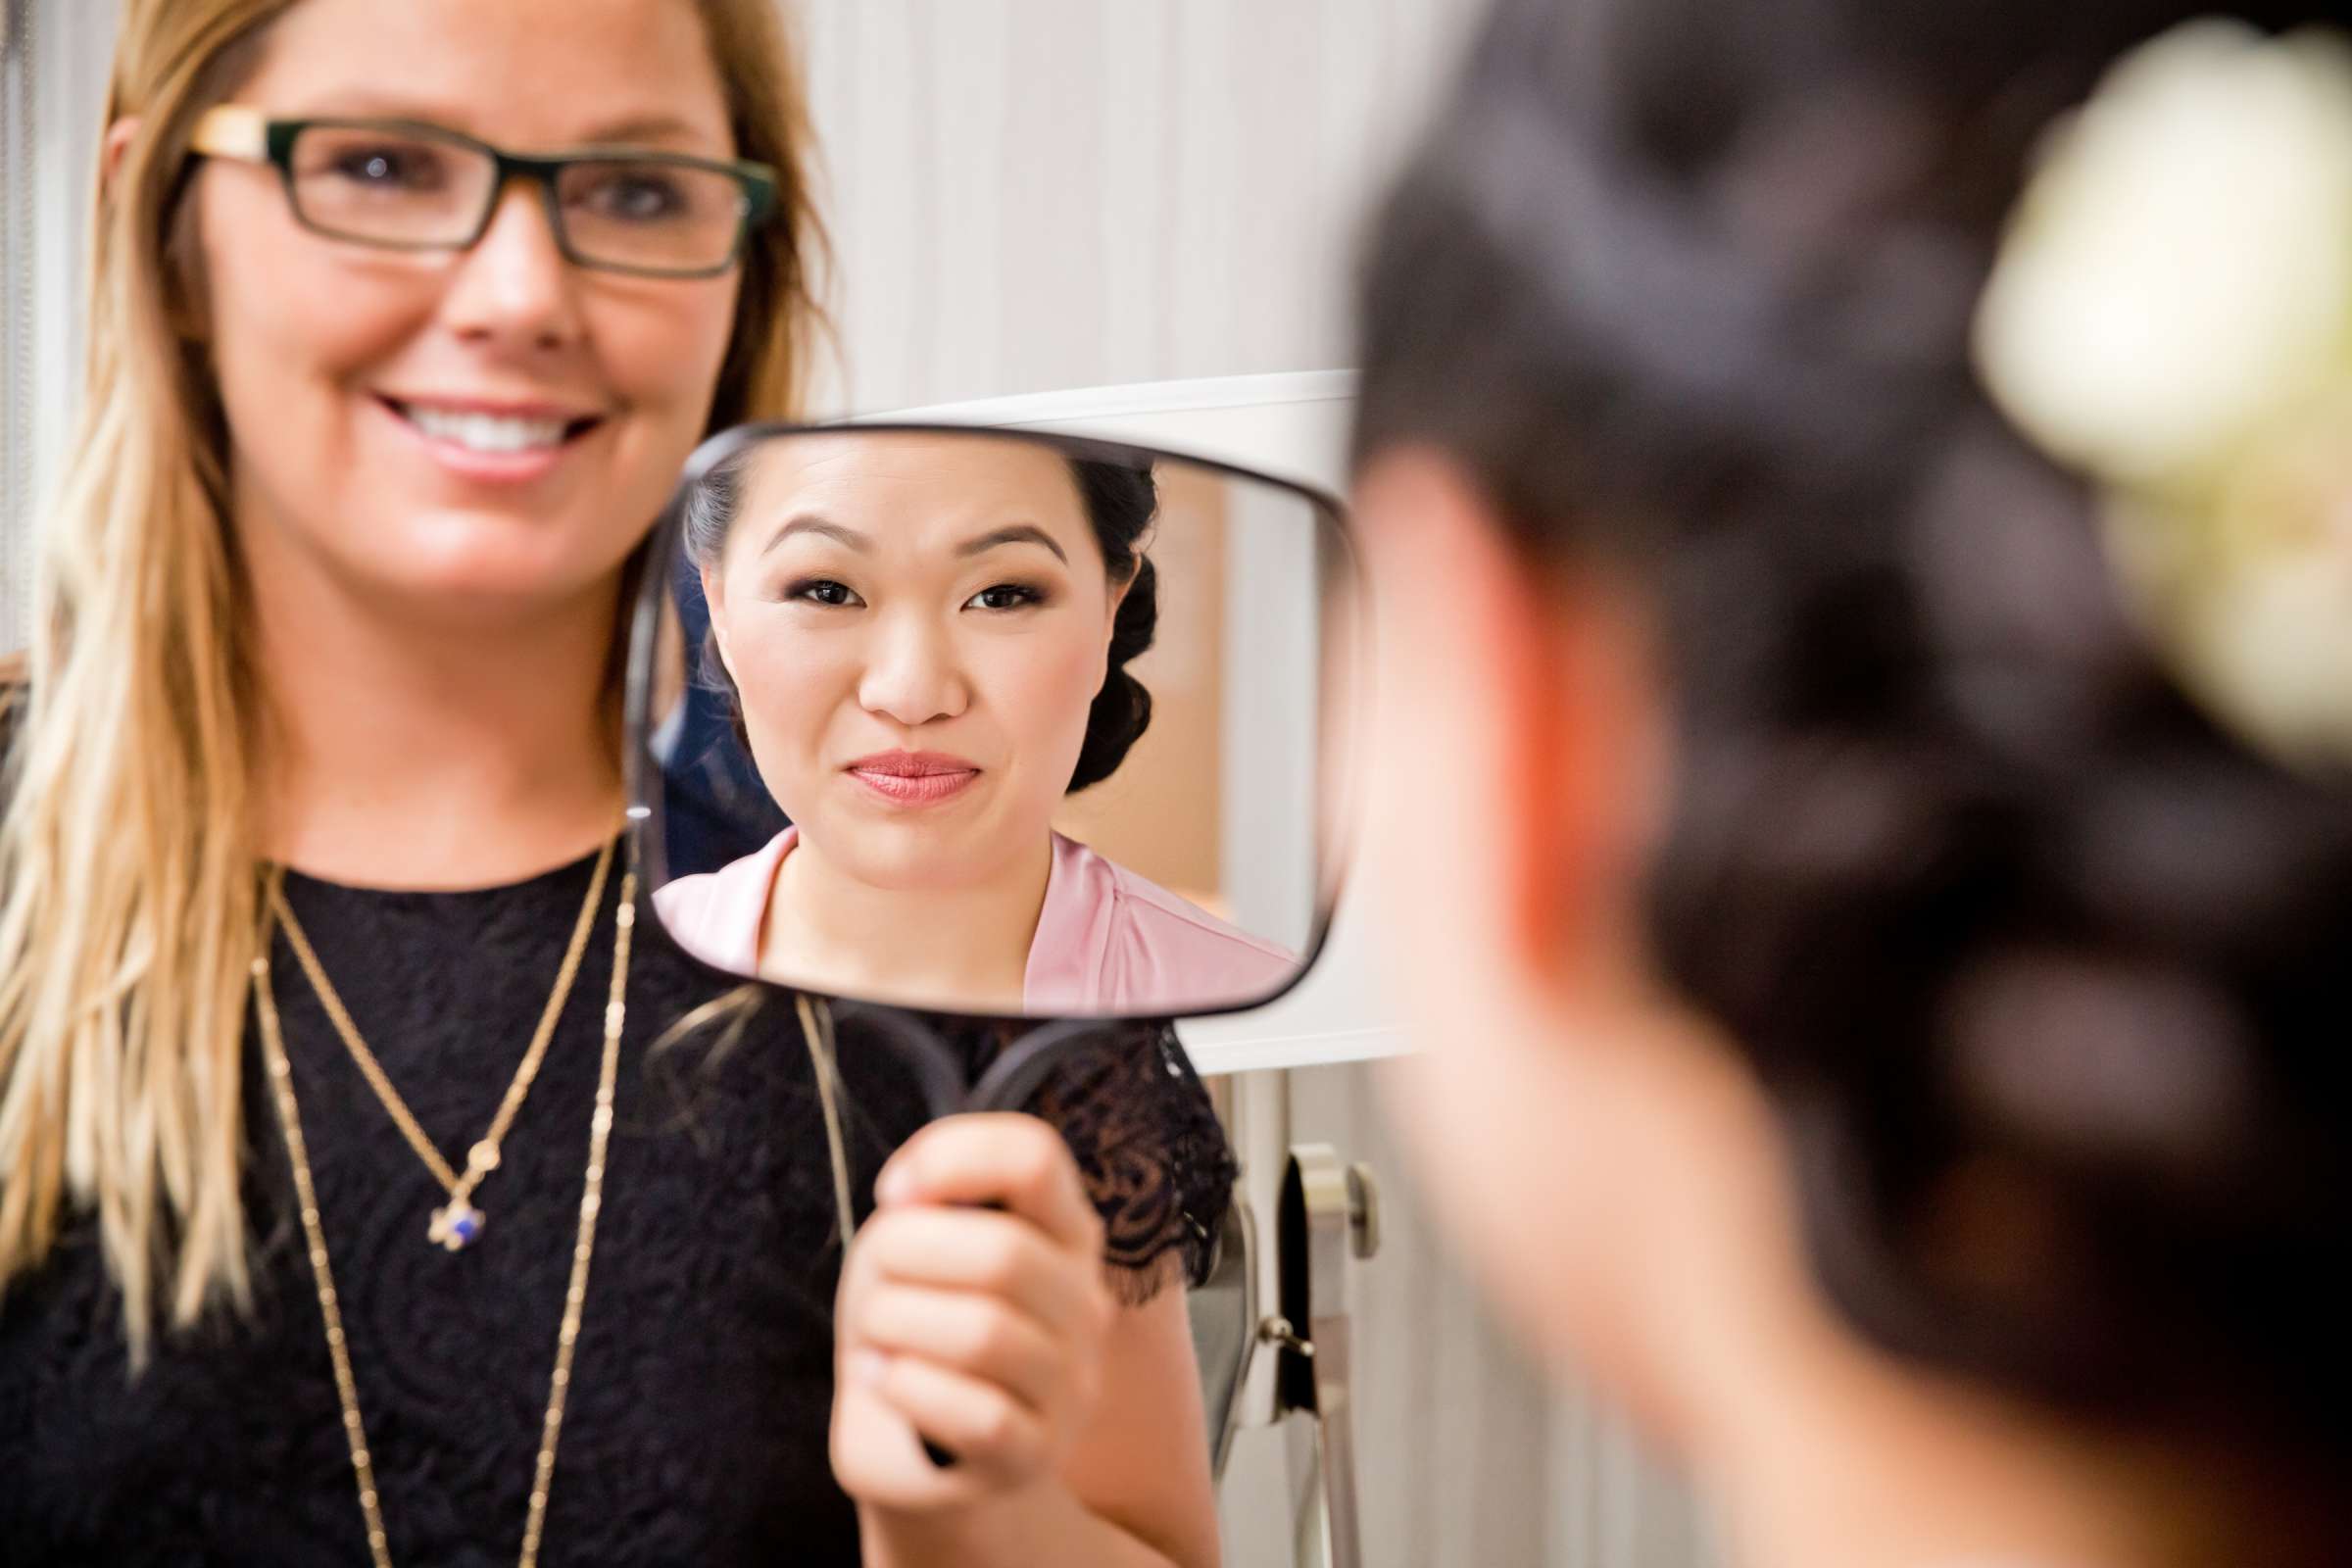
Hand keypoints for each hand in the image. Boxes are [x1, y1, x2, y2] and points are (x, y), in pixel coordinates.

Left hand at [831, 1112, 1114, 1512]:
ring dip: (897, 1326)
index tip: (893, 1193)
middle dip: (907, 1257)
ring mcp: (1072, 1383)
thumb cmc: (914, 1325)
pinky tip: (887, 1381)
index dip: (951, 1158)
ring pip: (985, 1334)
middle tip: (875, 1282)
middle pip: (1005, 1252)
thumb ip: (920, 1207)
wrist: (909, 1446)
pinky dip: (909, 1389)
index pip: (1035, 1158)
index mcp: (1063, 1232)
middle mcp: (1086, 1302)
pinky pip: (979, 1416)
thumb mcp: (907, 1248)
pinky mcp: (1038, 1454)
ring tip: (875, 1338)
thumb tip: (913, 1201)